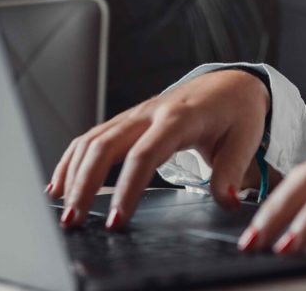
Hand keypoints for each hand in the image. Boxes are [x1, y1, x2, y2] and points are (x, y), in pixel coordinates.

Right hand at [46, 69, 269, 228]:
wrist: (232, 83)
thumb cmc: (238, 112)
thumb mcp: (245, 138)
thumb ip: (232, 170)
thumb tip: (226, 201)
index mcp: (179, 117)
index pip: (145, 154)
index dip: (128, 188)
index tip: (117, 220)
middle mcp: (150, 113)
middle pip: (106, 145)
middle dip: (85, 184)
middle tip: (74, 221)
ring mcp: (135, 114)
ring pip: (92, 140)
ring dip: (73, 174)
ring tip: (63, 211)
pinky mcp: (128, 121)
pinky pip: (92, 137)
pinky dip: (72, 160)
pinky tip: (59, 186)